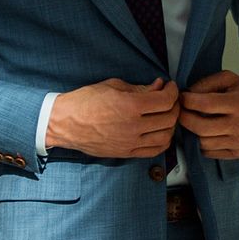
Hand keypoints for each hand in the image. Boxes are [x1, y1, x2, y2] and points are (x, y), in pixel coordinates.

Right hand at [46, 78, 178, 158]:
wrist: (64, 123)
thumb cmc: (84, 101)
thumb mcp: (112, 86)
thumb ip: (139, 87)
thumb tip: (158, 86)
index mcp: (130, 106)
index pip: (165, 100)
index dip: (173, 91)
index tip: (171, 87)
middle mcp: (133, 126)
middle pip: (169, 118)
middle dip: (174, 106)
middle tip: (170, 99)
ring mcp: (130, 142)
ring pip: (165, 136)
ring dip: (171, 124)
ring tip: (166, 116)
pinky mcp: (126, 153)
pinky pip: (154, 151)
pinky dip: (163, 141)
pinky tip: (160, 132)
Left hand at [178, 70, 238, 158]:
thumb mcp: (231, 79)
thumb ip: (208, 83)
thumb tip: (189, 94)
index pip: (206, 104)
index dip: (188, 101)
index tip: (183, 98)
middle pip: (200, 127)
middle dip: (184, 118)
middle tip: (181, 111)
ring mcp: (238, 142)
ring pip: (202, 142)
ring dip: (191, 132)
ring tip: (192, 121)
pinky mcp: (236, 153)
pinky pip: (209, 152)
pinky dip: (201, 143)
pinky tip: (203, 133)